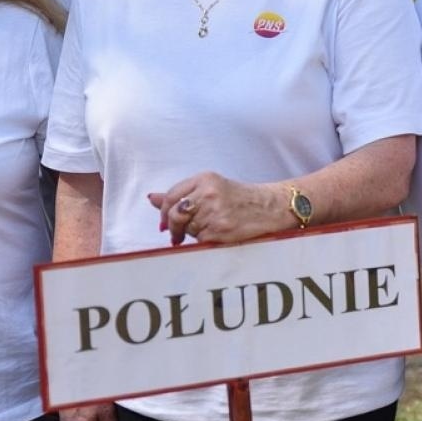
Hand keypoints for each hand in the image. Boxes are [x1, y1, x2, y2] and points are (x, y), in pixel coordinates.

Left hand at [149, 172, 283, 245]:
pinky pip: (200, 240)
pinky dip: (204, 241)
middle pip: (175, 214)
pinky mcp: (220, 230)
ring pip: (188, 229)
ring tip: (210, 228)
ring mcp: (214, 212)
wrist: (270, 207)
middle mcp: (208, 193)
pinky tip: (217, 234)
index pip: (171, 195)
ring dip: (193, 233)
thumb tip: (151, 198)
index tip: (164, 222)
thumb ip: (181, 193)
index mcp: (205, 179)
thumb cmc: (241, 198)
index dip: (163, 211)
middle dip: (173, 227)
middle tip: (176, 235)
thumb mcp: (212, 187)